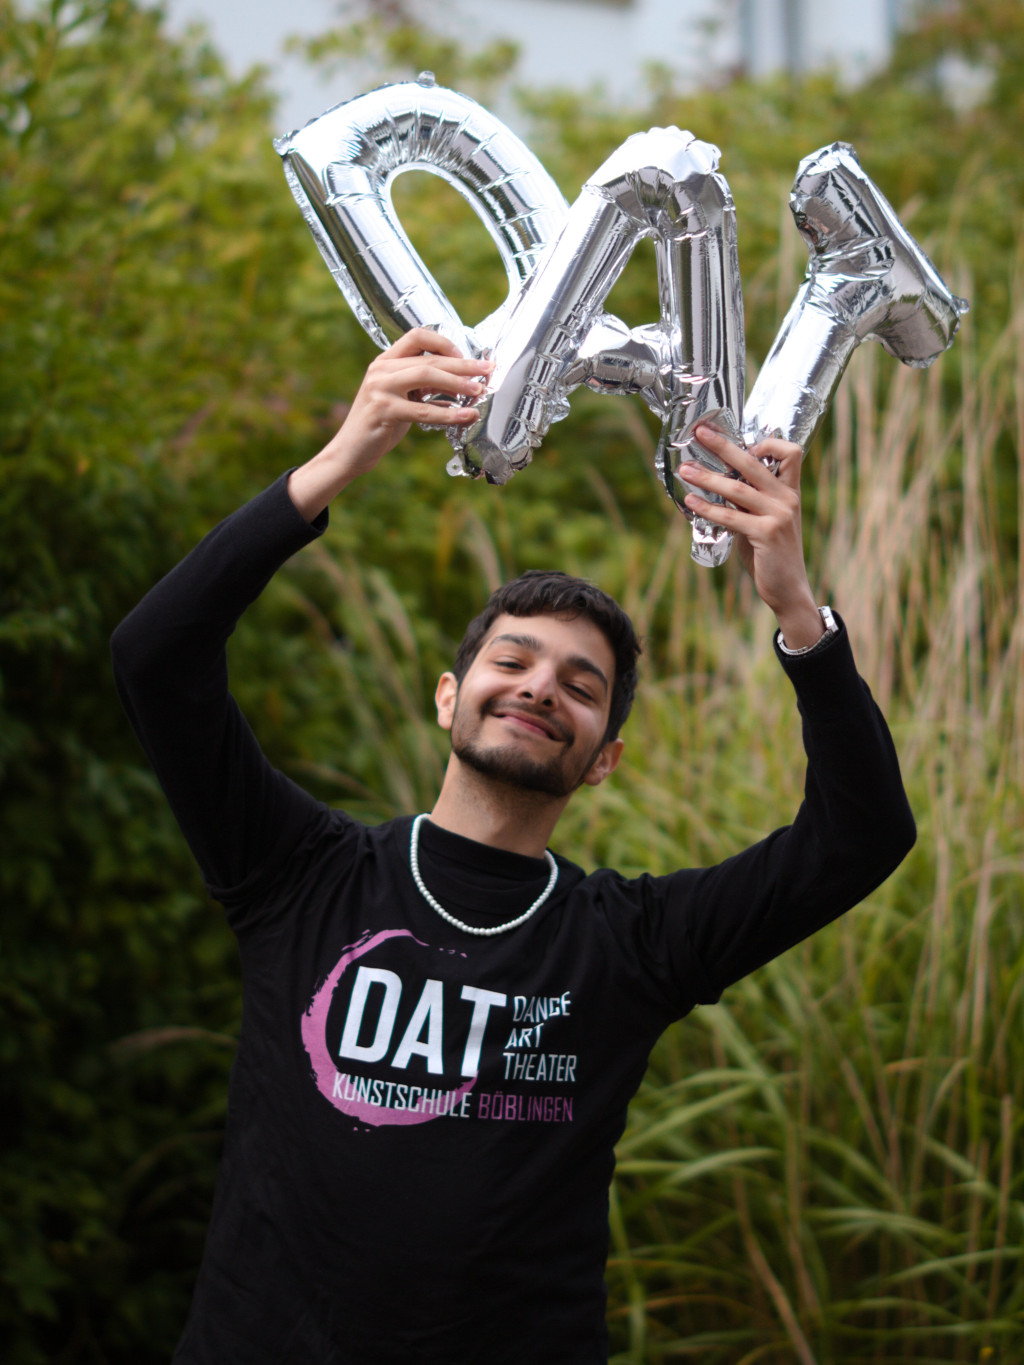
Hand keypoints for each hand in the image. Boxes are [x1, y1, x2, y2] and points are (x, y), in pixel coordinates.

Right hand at [288, 329, 493, 519]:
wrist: (349, 451)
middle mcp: (381, 369)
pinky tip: (465, 416)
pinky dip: (448, 413)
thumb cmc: (379, 426)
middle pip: (429, 357)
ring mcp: (380, 387)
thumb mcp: (403, 400)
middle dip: (462, 363)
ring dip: (458, 382)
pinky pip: (423, 409)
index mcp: (385, 361)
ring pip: (427, 375)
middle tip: (487, 369)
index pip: (418, 336)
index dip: (445, 343)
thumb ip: (425, 389)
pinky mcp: (383, 410)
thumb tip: (462, 385)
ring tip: (479, 391)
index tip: (466, 357)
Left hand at [679, 427, 823, 648]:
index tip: (742, 442)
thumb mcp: (762, 522)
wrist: (789, 589)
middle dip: (723, 445)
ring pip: (737, 488)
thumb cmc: (771, 555)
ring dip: (706, 477)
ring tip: (685, 470)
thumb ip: (747, 503)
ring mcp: (778, 515)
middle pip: (753, 462)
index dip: (767, 442)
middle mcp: (787, 498)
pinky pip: (731, 516)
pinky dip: (708, 508)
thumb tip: (716, 485)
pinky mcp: (766, 534)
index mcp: (790, 491)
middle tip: (699, 432)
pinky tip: (691, 502)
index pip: (790, 452)